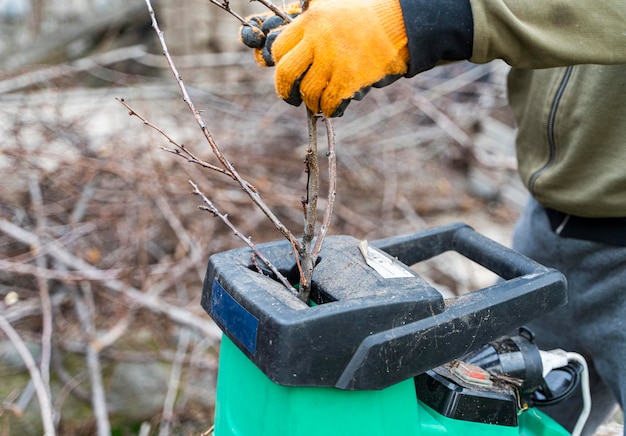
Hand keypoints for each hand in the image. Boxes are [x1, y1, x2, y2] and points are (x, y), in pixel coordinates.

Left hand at [240, 0, 408, 116]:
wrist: (402, 21)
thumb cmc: (369, 12)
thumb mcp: (332, 4)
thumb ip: (310, 15)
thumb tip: (291, 38)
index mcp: (311, 21)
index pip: (279, 49)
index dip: (279, 65)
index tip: (287, 72)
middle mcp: (318, 41)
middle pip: (286, 73)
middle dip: (286, 91)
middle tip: (293, 98)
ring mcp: (334, 61)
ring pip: (308, 92)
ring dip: (312, 102)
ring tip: (318, 103)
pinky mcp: (350, 78)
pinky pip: (330, 102)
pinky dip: (330, 109)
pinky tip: (335, 108)